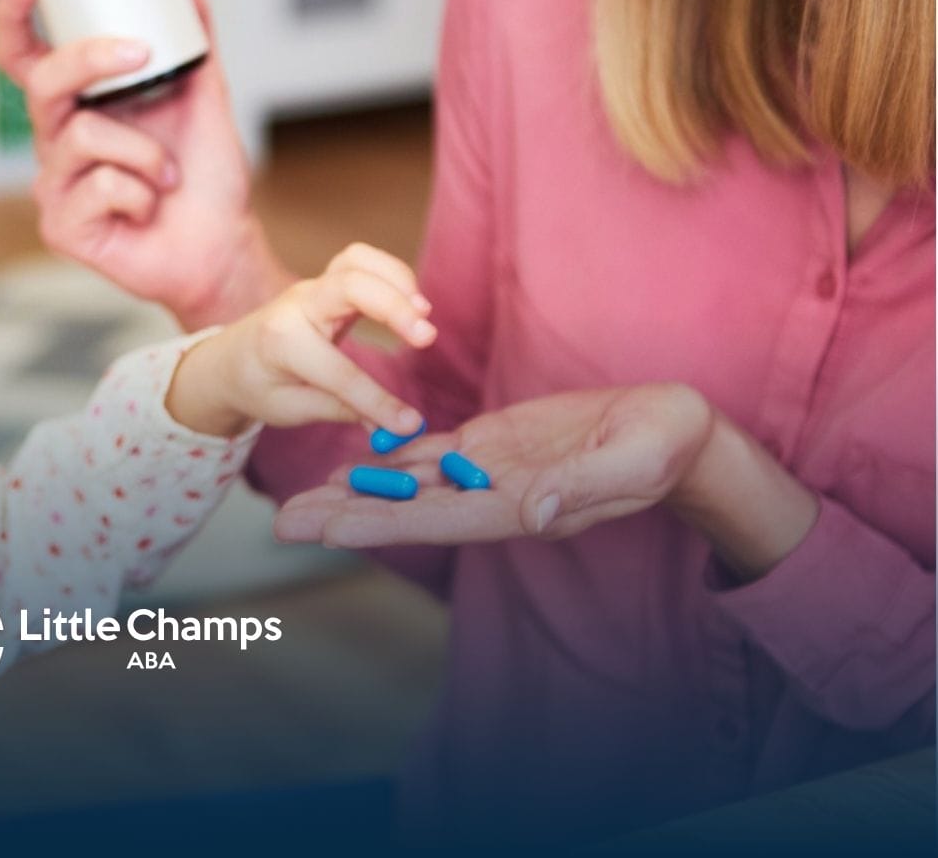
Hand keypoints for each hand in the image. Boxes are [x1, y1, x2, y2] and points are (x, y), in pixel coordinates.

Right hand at [0, 0, 285, 327]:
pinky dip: (141, 192)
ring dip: (145, 151)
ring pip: (83, 135)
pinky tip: (148, 208)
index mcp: (77, 106)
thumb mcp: (203, 90)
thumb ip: (192, 30)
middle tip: (139, 51)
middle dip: (89, 59)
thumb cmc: (203, 175)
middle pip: (42, 83)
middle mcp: (56, 141)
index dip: (14, 18)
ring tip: (167, 174)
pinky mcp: (61, 227)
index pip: (26, 56)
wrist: (222, 243)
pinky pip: (99, 186)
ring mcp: (53, 186)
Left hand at [165, 243, 435, 438]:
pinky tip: (412, 303)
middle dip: (393, 307)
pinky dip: (392, 274)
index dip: (375, 398)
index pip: (338, 370)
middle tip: (427, 338)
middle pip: (349, 286)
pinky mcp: (328, 282)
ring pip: (356, 261)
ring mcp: (313, 288)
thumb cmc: (258, 385)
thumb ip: (342, 410)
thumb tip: (396, 425)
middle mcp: (298, 306)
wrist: (229, 358)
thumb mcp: (290, 409)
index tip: (408, 421)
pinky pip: (361, 261)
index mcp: (281, 343)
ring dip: (397, 279)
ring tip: (424, 314)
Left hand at [272, 383, 716, 545]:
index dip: (380, 523)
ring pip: (409, 485)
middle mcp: (494, 497)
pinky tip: (353, 465)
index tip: (327, 530)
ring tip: (299, 500)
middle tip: (282, 523)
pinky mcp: (496, 446)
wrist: (679, 431)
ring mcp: (491, 473)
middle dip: (345, 516)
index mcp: (520, 505)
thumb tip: (534, 515)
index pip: (437, 519)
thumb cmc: (663, 447)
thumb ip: (583, 490)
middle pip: (407, 510)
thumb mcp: (632, 462)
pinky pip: (432, 457)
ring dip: (355, 492)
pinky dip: (391, 463)